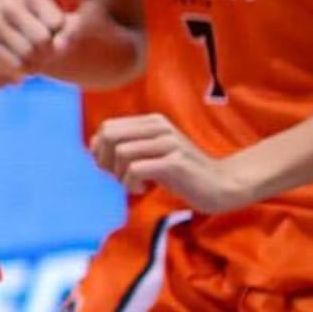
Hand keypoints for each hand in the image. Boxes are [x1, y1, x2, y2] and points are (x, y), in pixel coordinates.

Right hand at [0, 0, 70, 83]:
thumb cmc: (2, 9)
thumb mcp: (15, 1)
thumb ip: (38, 13)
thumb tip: (63, 38)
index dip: (24, 33)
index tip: (45, 47)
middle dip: (12, 56)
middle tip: (34, 70)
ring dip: (0, 70)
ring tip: (21, 78)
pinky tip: (4, 84)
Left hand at [91, 114, 258, 212]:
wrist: (221, 186)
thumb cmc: (181, 174)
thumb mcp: (151, 155)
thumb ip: (125, 146)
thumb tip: (91, 147)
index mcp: (152, 122)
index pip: (107, 127)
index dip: (99, 150)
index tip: (111, 168)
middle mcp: (160, 127)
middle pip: (109, 135)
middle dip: (104, 160)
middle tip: (118, 177)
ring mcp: (169, 143)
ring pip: (121, 152)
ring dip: (119, 174)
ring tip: (134, 184)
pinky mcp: (175, 162)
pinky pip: (135, 169)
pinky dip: (131, 183)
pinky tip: (143, 189)